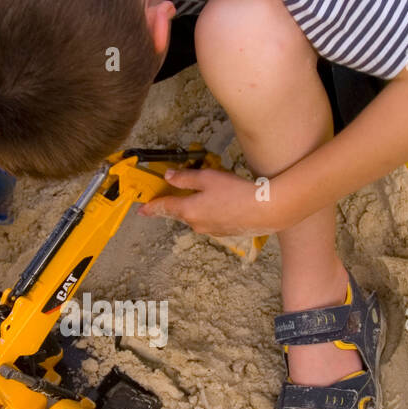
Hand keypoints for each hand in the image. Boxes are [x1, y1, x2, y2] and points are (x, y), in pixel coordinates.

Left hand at [138, 167, 279, 237]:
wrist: (265, 210)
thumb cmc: (235, 192)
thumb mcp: (207, 178)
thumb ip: (185, 178)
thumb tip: (169, 177)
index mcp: (188, 210)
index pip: (164, 208)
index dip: (152, 207)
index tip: (141, 210)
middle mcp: (196, 224)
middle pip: (178, 214)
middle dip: (172, 206)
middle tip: (163, 202)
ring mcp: (210, 230)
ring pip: (194, 217)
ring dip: (192, 208)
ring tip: (197, 197)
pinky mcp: (224, 232)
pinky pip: (209, 221)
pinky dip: (207, 212)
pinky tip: (217, 204)